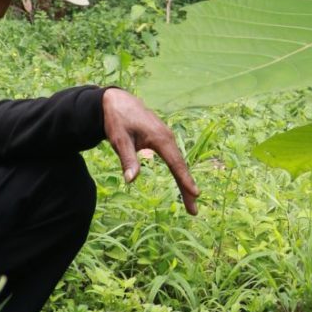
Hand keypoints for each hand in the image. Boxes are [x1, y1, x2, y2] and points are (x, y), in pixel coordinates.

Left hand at [101, 87, 199, 215]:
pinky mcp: (162, 138)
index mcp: (160, 138)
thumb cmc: (117, 120)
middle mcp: (168, 137)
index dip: (185, 180)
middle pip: (181, 166)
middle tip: (193, 210)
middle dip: (187, 188)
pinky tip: (181, 183)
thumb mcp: (119, 140)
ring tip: (190, 201)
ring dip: (185, 181)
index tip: (195, 194)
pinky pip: (174, 158)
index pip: (176, 163)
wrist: (116, 101)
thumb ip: (127, 159)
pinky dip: (179, 172)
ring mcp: (167, 137)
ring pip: (178, 162)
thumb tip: (131, 180)